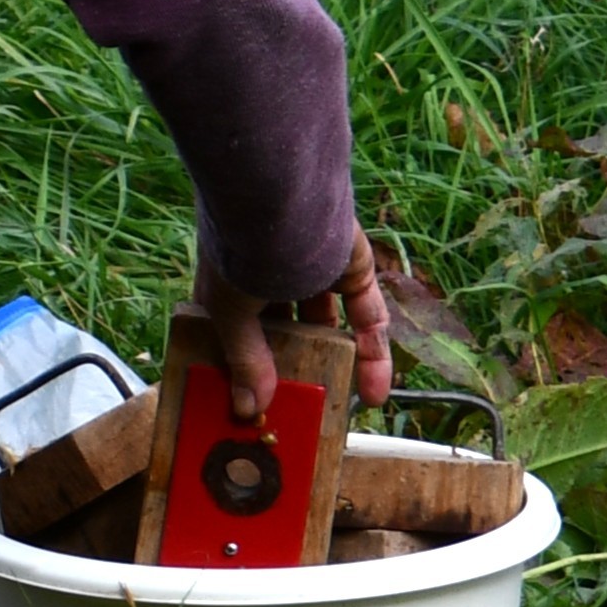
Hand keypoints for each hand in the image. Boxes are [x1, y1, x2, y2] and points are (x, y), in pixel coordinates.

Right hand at [192, 225, 391, 420]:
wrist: (278, 197)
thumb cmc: (238, 249)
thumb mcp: (231, 313)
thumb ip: (246, 360)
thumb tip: (250, 409)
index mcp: (232, 282)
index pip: (237, 331)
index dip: (243, 366)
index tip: (250, 403)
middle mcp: (272, 275)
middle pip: (285, 332)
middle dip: (291, 368)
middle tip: (296, 408)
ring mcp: (314, 272)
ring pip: (328, 326)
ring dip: (332, 363)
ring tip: (334, 405)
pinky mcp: (351, 270)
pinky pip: (367, 318)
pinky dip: (373, 355)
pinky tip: (375, 394)